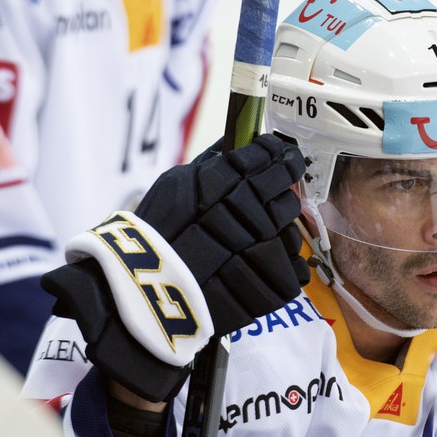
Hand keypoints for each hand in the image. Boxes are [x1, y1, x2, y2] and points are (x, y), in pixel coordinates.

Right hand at [41, 135, 309, 400]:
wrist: (141, 297)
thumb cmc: (153, 237)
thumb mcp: (174, 185)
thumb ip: (211, 163)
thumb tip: (236, 140)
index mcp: (219, 181)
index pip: (265, 156)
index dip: (277, 152)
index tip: (281, 152)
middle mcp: (245, 211)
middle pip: (284, 189)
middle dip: (286, 184)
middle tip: (281, 185)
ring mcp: (261, 250)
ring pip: (291, 231)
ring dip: (283, 231)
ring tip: (262, 237)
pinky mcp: (270, 287)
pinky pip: (294, 270)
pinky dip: (285, 268)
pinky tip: (265, 267)